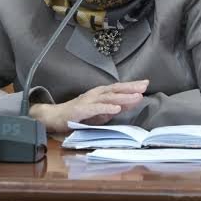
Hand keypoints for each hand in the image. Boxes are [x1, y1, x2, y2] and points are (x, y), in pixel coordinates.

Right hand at [29, 80, 148, 132]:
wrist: (55, 117)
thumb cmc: (79, 115)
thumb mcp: (100, 112)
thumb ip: (115, 107)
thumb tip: (132, 103)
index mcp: (100, 94)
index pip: (118, 88)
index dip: (131, 85)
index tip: (146, 83)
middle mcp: (95, 94)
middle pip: (115, 89)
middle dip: (130, 87)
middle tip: (145, 86)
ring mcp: (87, 102)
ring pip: (108, 98)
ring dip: (122, 97)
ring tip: (136, 97)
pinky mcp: (80, 111)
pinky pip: (95, 109)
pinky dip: (106, 108)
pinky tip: (116, 109)